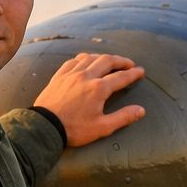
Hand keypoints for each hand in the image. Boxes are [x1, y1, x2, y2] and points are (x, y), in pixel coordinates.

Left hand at [32, 53, 146, 146]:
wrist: (45, 127)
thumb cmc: (74, 129)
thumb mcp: (102, 127)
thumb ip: (123, 117)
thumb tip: (141, 110)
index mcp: (99, 89)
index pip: (121, 77)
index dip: (133, 73)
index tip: (141, 71)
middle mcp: (86, 76)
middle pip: (107, 61)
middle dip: (121, 61)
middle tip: (129, 64)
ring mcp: (71, 74)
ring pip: (90, 57)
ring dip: (102, 57)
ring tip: (110, 61)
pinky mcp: (59, 76)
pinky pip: (73, 61)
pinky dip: (83, 59)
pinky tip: (85, 61)